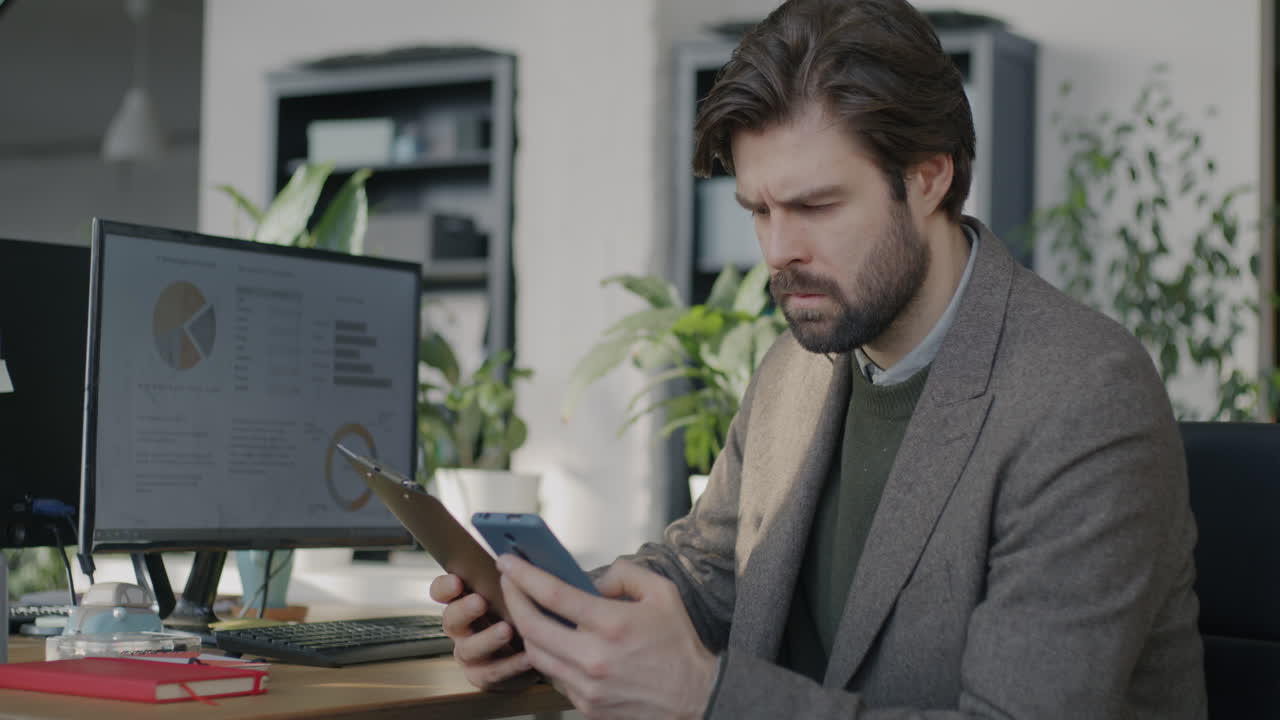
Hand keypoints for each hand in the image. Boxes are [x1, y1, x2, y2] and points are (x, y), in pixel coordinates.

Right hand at [428, 573, 537, 690]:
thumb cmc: (523, 612)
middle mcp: (460, 628)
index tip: (457, 580)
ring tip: (507, 630)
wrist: (537, 652)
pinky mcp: (483, 676)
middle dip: (464, 609)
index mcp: (462, 601)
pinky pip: (493, 672)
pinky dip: (511, 664)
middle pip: (451, 619)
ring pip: (469, 648)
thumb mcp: (515, 592)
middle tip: (480, 601)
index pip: (441, 591)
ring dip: (488, 638)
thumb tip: (521, 557)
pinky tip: (528, 656)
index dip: (445, 587)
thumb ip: (510, 577)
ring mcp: (469, 654)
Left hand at [497, 556, 717, 719]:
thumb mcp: (663, 593)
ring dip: (526, 629)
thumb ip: (625, 574)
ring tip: (526, 609)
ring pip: (536, 655)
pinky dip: (548, 655)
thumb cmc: (679, 644)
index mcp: (613, 625)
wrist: (695, 697)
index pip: (553, 595)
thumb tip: (592, 579)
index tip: (507, 562)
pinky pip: (554, 676)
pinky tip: (552, 640)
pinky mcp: (587, 705)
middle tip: (508, 582)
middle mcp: (594, 658)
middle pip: (531, 626)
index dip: (524, 575)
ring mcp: (587, 686)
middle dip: (513, 599)